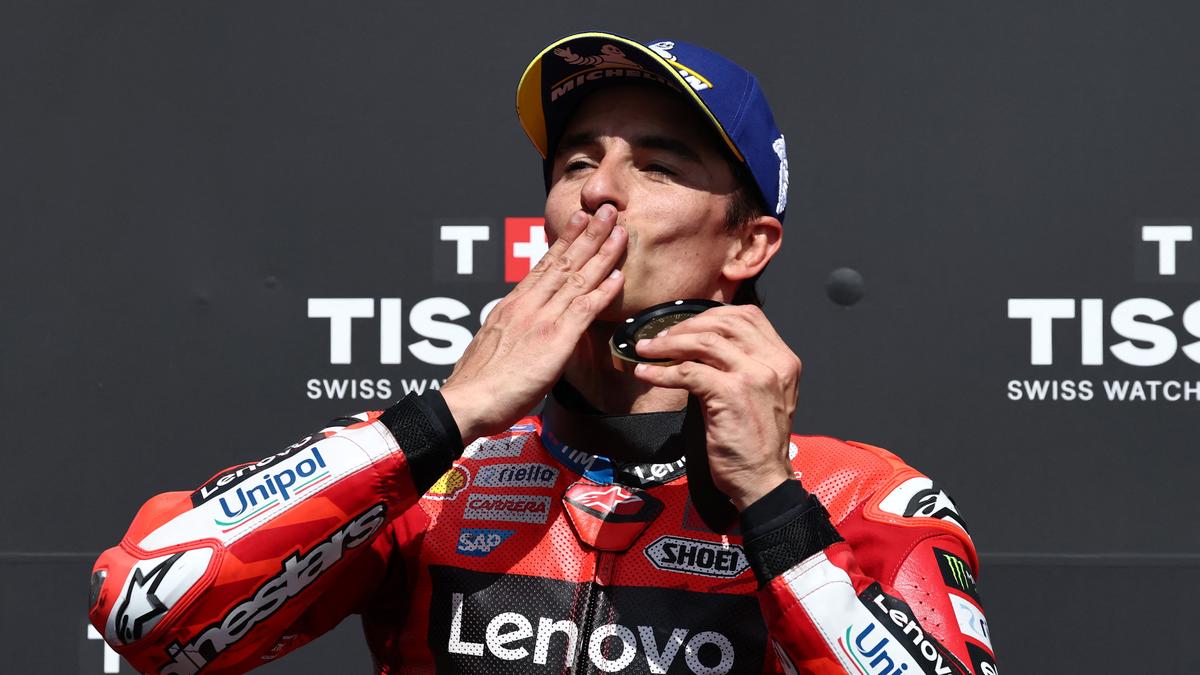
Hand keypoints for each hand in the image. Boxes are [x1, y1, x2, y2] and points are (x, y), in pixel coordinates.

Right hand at [440, 205, 626, 442]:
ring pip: (577, 279)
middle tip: (606, 211)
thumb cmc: (477, 385)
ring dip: (602, 253)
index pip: (543, 265)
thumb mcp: (492, 346)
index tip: (579, 221)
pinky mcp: (554, 340)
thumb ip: (510, 333)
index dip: (565, 241)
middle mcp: (527, 305)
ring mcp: (541, 320)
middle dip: (589, 235)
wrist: (467, 402)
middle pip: (564, 262)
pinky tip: (617, 276)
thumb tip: (518, 334)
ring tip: (619, 231)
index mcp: (511, 305)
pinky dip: (602, 291)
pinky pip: (584, 309)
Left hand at [631, 305, 799, 510]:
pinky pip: (689, 372)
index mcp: (783, 360)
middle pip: (724, 322)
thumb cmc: (756, 442)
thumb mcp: (760, 394)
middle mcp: (774, 363)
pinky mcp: (732, 394)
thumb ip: (741, 366)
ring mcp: (754, 376)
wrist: (763, 479)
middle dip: (686, 325)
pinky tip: (647, 374)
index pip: (748, 316)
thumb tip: (697, 346)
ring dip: (669, 343)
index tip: (686, 325)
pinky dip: (662, 372)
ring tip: (647, 350)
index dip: (712, 314)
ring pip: (705, 342)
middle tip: (661, 338)